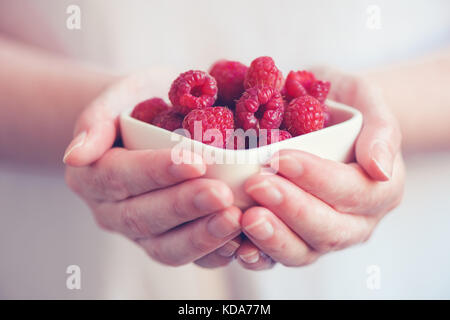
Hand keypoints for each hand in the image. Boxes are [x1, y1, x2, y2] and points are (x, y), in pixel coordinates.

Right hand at [64, 73, 241, 267]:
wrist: (144, 125)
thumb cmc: (136, 105)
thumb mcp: (116, 97)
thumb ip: (95, 121)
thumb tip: (74, 155)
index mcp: (93, 174)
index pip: (121, 176)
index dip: (156, 172)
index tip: (196, 161)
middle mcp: (111, 210)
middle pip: (142, 216)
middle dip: (184, 207)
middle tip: (221, 195)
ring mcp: (138, 232)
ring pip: (163, 247)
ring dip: (200, 236)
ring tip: (234, 220)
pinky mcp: (164, 242)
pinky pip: (186, 257)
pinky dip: (212, 255)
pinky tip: (239, 242)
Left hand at [236, 68, 404, 269]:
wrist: (324, 115)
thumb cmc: (344, 105)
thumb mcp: (367, 99)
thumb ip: (381, 130)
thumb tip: (381, 169)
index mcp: (381, 189)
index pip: (353, 191)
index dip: (317, 178)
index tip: (281, 158)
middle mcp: (357, 222)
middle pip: (328, 229)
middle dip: (291, 209)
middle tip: (256, 185)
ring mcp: (325, 236)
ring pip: (304, 252)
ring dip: (274, 238)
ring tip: (246, 217)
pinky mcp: (297, 242)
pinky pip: (279, 259)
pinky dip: (258, 256)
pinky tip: (237, 246)